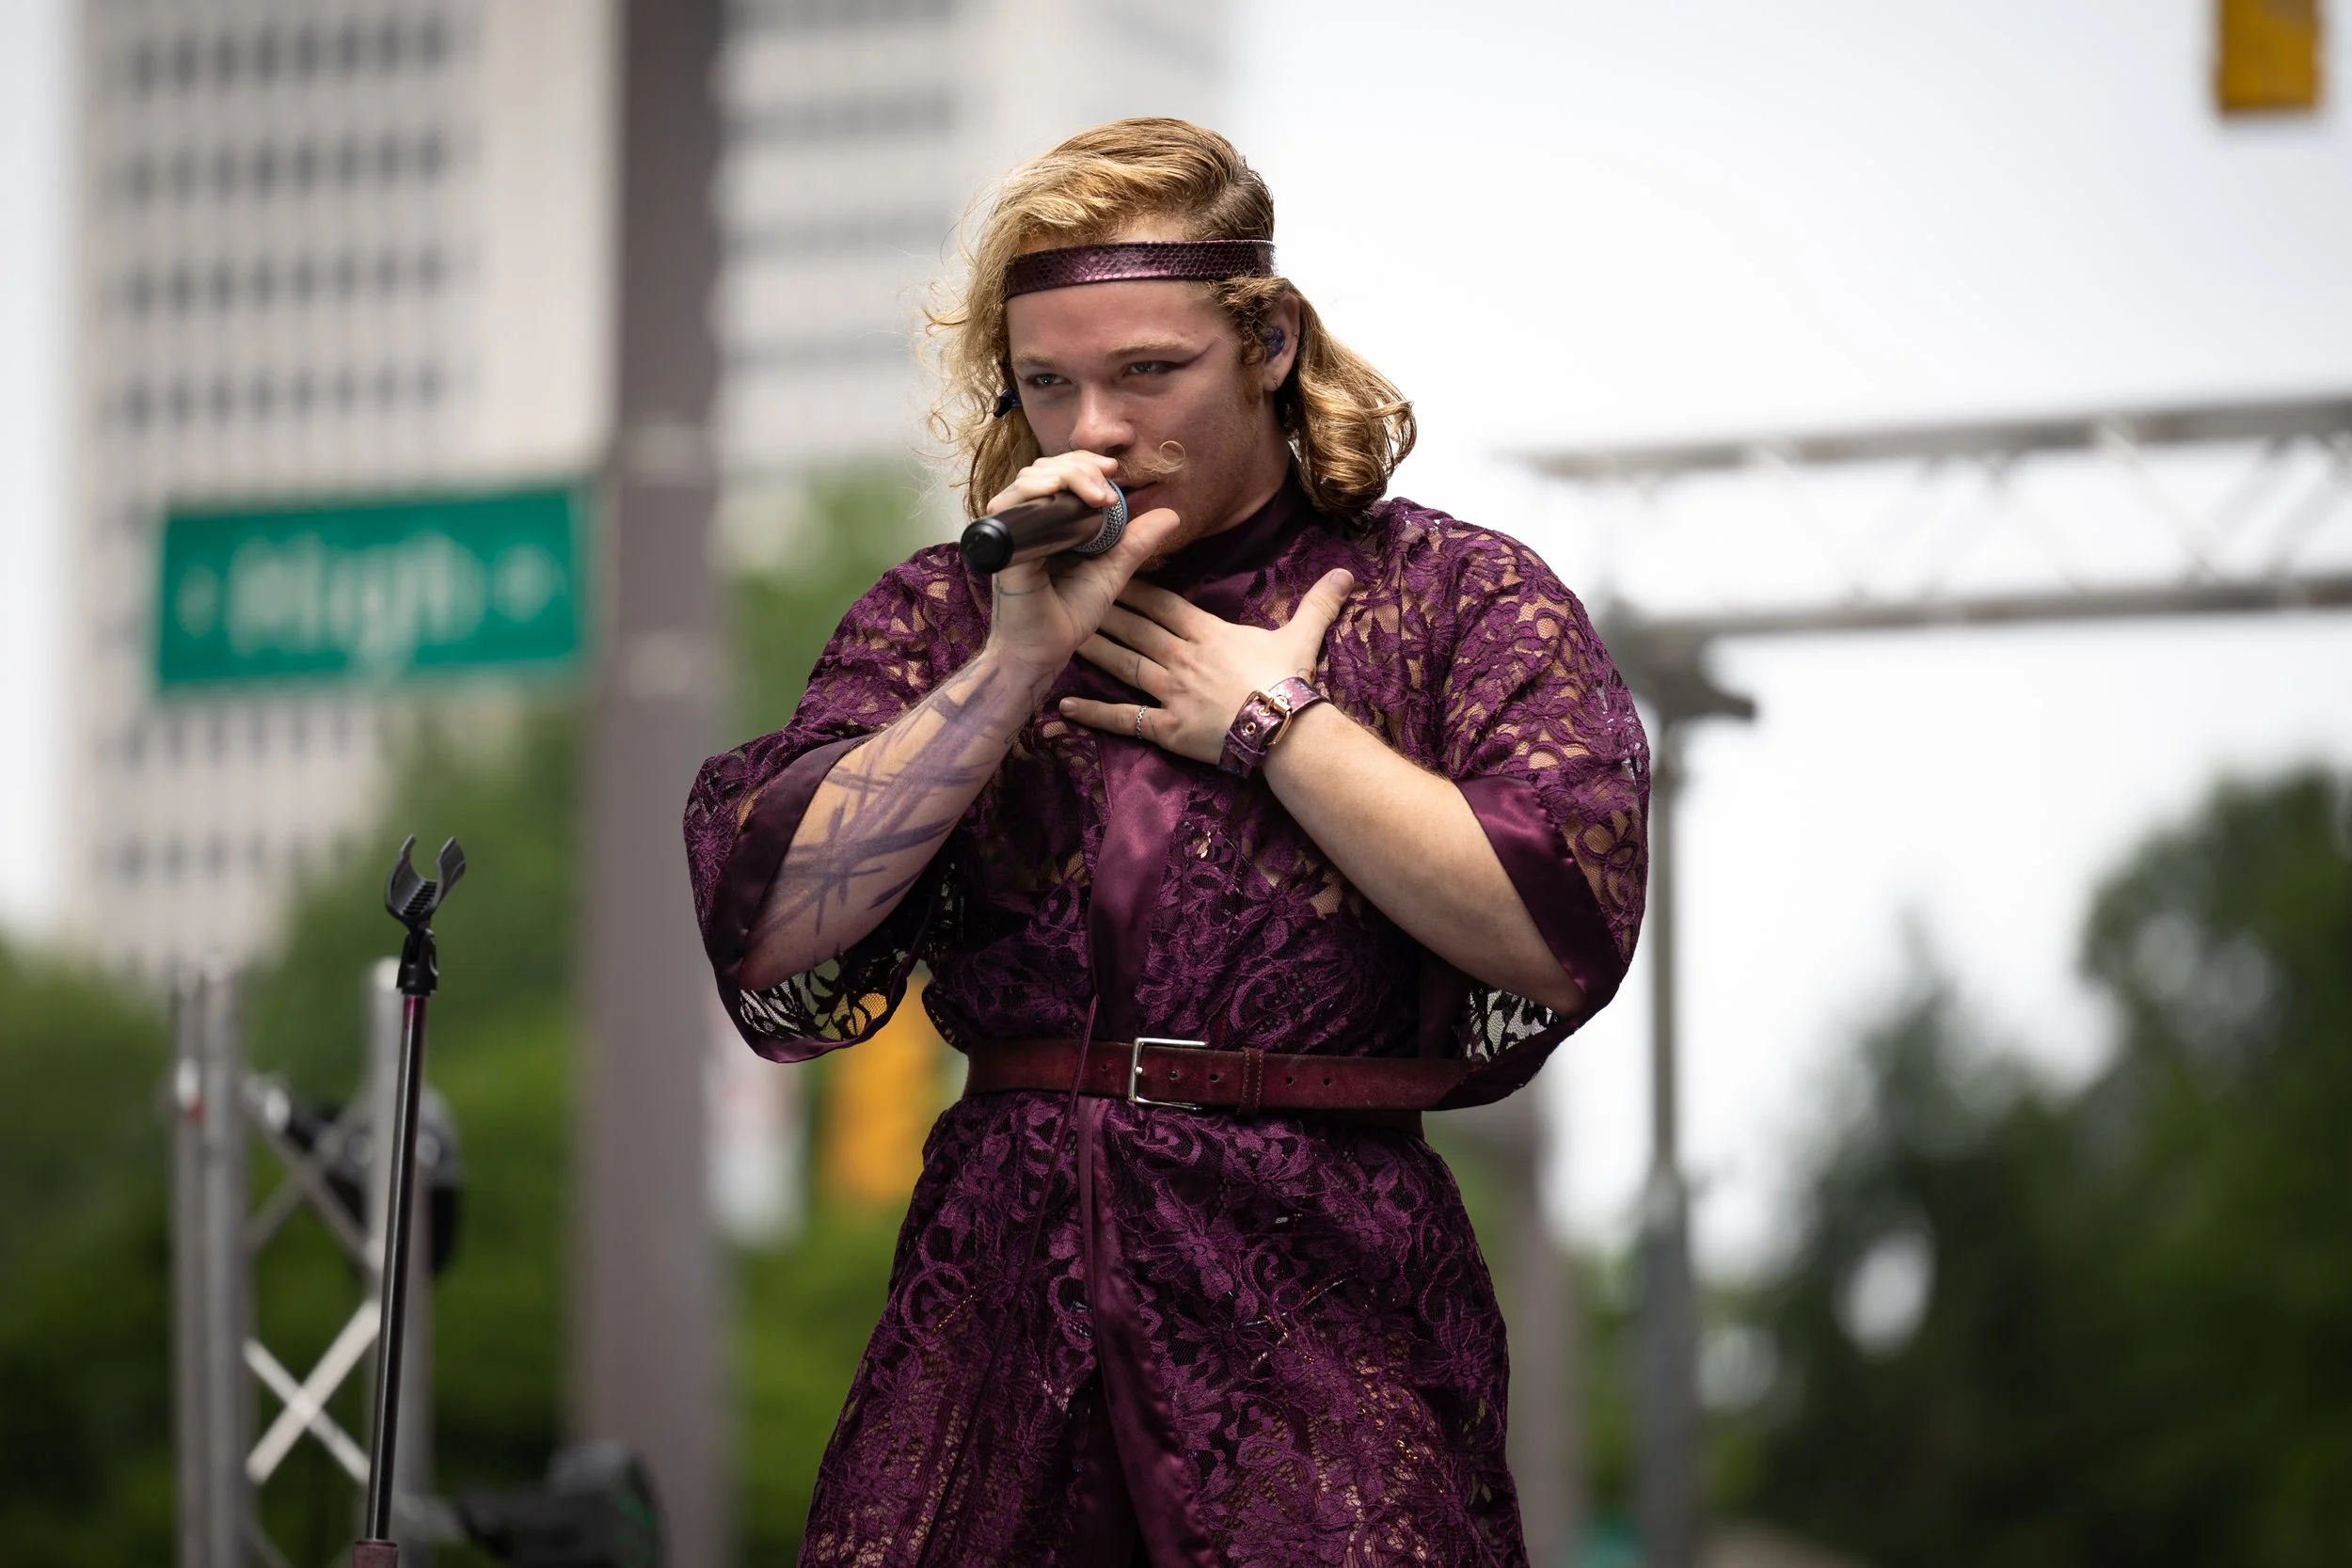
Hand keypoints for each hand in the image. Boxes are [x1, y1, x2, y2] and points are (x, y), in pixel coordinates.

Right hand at [978, 451, 1183, 689]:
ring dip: (1065, 475)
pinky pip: (1009, 506)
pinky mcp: (1002, 546)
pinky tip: (1059, 494)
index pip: (1060, 473)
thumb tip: (1172, 514)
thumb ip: (1136, 542)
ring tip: (1096, 496)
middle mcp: (1026, 522)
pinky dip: (1034, 492)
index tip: (1114, 470)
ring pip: (1029, 480)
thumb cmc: (1068, 614)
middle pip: (1044, 469)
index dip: (1085, 465)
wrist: (1043, 652)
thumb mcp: (1112, 571)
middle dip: (1080, 467)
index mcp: (1049, 522)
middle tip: (1108, 487)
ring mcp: (1011, 532)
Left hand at [1056, 568, 1355, 763]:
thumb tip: (1347, 574)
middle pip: (1134, 629)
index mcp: (1209, 633)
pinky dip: (1094, 713)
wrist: (1289, 732)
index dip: (1132, 584)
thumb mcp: (1304, 636)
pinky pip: (1124, 719)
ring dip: (1092, 648)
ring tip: (1061, 633)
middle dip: (1101, 608)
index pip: (1162, 603)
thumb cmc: (1293, 683)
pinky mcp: (1167, 729)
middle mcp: (1183, 658)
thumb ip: (1318, 603)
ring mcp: (1172, 693)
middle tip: (1069, 591)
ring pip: (1123, 664)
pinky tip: (1064, 707)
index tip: (1106, 568)